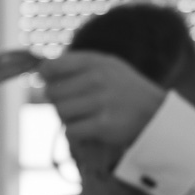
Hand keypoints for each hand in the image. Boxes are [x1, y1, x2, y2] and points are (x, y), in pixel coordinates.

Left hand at [42, 51, 166, 150]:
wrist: (155, 114)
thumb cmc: (124, 90)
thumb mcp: (106, 66)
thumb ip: (75, 65)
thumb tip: (38, 72)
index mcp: (95, 62)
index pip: (52, 66)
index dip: (44, 76)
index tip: (47, 81)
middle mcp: (98, 78)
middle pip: (52, 92)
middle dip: (57, 100)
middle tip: (73, 104)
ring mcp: (101, 102)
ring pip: (60, 111)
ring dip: (66, 117)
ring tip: (82, 116)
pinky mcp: (103, 125)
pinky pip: (70, 130)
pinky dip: (74, 132)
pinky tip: (87, 128)